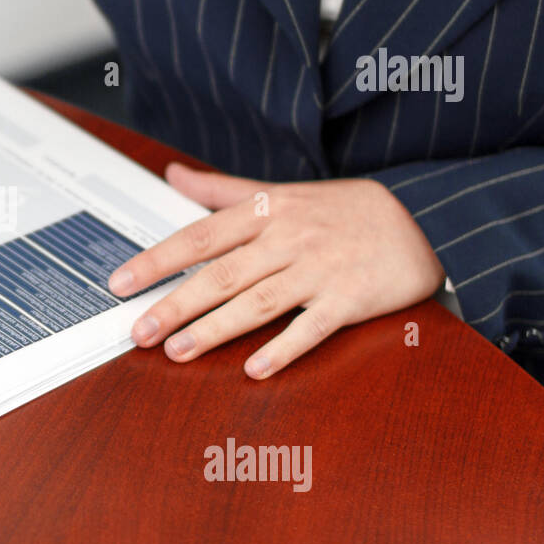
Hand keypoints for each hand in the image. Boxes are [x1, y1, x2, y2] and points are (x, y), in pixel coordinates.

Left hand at [107, 162, 444, 377]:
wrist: (424, 219)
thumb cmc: (343, 210)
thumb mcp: (281, 191)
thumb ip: (222, 189)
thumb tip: (172, 173)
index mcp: (266, 212)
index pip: (199, 236)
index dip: (157, 260)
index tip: (120, 283)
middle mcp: (288, 238)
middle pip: (221, 274)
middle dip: (175, 304)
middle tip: (138, 332)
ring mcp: (320, 269)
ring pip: (259, 302)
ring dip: (215, 329)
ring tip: (177, 352)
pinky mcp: (352, 298)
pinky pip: (313, 327)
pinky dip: (284, 348)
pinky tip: (253, 369)